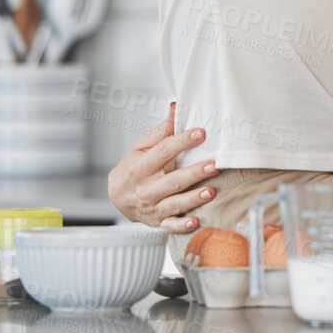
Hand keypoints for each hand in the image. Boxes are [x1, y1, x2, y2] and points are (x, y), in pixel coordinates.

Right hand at [107, 102, 218, 232]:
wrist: (117, 197)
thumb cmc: (133, 168)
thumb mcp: (141, 147)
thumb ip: (161, 131)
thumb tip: (176, 107)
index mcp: (140, 167)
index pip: (163, 152)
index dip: (182, 141)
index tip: (201, 133)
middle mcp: (146, 188)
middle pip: (172, 180)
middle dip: (194, 173)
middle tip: (214, 164)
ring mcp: (152, 207)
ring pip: (174, 203)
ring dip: (193, 198)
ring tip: (211, 191)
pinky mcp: (158, 221)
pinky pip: (170, 225)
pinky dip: (181, 225)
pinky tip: (195, 221)